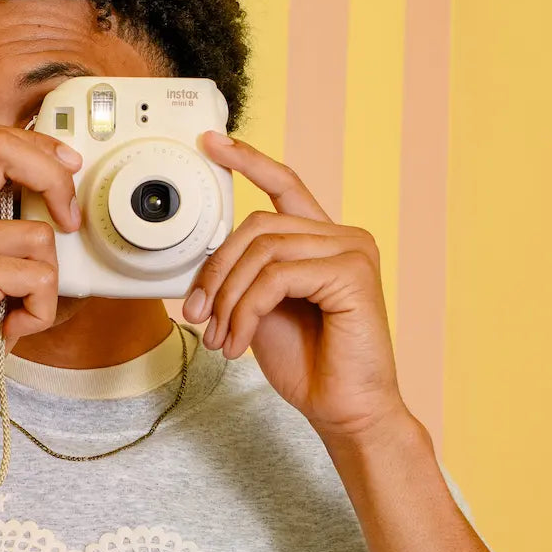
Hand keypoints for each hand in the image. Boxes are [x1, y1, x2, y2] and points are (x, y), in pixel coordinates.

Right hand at [0, 123, 82, 428]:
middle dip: (53, 177)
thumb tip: (60, 201)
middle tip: (69, 219)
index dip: (36, 143)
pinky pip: (38, 276)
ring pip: (38, 234)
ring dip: (46, 282)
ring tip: (18, 307)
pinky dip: (38, 309)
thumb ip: (5, 231)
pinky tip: (11, 325)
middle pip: (3, 149)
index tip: (68, 165)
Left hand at [182, 130, 411, 440]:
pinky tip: (240, 342)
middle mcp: (342, 237)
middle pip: (257, 225)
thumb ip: (243, 275)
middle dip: (216, 271)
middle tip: (198, 315)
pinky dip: (246, 311)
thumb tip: (205, 259)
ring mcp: (352, 251)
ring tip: (221, 338)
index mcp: (321, 241)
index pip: (284, 185)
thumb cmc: (309, 364)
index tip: (211, 143)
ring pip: (262, 250)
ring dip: (227, 299)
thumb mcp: (260, 310)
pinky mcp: (353, 273)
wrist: (343, 409)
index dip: (247, 160)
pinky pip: (276, 276)